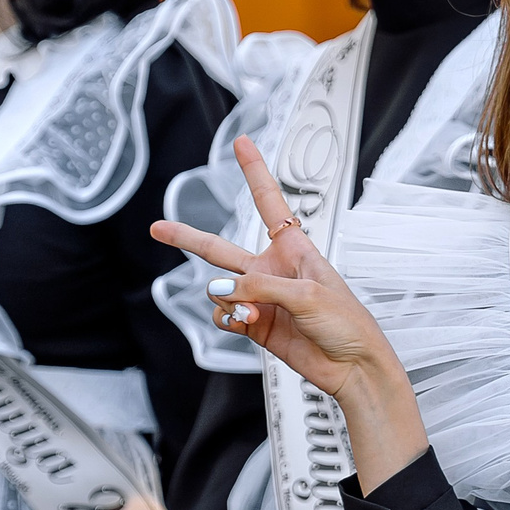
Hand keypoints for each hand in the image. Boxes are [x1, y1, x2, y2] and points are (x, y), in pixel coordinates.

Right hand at [152, 137, 429, 485]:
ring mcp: (261, 297)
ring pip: (220, 290)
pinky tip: (247, 323)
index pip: (268, 201)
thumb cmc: (346, 322)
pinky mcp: (255, 324)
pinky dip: (230, 319)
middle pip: (221, 248)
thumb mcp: (308, 294)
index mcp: (294, 247)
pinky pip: (225, 315)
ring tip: (251, 312)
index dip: (254, 171)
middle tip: (157, 228)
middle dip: (188, 238)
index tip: (242, 143)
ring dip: (228, 300)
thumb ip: (260, 286)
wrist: (352, 367)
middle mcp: (272, 268)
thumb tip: (221, 291)